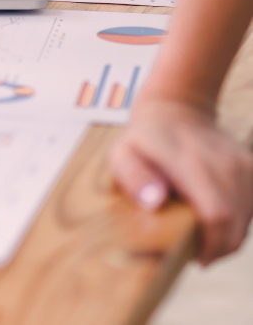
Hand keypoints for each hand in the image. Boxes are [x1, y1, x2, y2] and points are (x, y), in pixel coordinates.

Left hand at [109, 99, 252, 263]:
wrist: (176, 109)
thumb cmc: (145, 138)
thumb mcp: (123, 154)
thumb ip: (134, 178)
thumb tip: (154, 202)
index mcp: (191, 162)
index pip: (216, 214)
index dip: (208, 245)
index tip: (193, 255)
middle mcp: (225, 164)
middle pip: (234, 228)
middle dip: (215, 248)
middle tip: (192, 248)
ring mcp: (244, 166)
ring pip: (245, 223)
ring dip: (225, 236)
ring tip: (197, 227)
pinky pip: (250, 212)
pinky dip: (235, 222)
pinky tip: (210, 213)